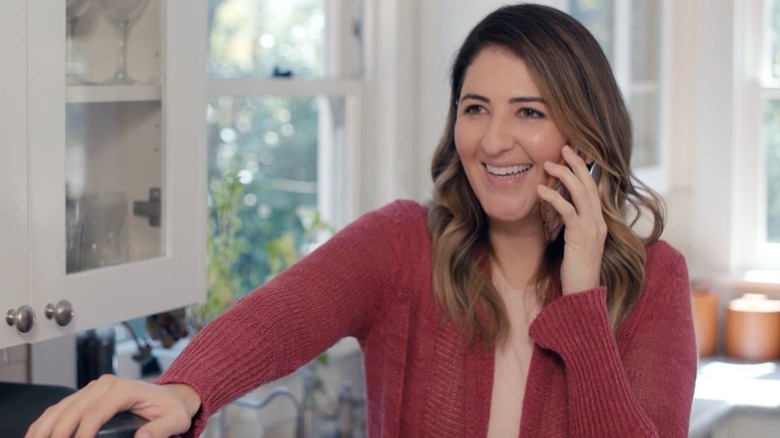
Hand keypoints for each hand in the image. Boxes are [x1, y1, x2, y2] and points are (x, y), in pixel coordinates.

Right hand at [25, 375, 200, 437]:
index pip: (96, 411)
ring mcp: (93, 389)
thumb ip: (160, 429)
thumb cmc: (171, 408)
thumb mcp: (174, 420)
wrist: (170, 396)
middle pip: (74, 409)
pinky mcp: (87, 395)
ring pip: (62, 407)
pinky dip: (48, 421)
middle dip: (59, 432)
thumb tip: (143, 437)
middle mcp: (105, 385)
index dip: (83, 431)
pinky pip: (62, 407)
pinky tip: (38, 433)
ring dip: (46, 426)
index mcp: (124, 389)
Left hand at [537, 145, 606, 293]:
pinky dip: (554, 198)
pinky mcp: (581, 236)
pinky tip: (540, 191)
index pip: (594, 188)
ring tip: (547, 164)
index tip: (574, 154)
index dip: (585, 170)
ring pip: (581, 193)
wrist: (582, 294)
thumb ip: (572, 224)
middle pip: (590, 184)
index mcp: (599, 221)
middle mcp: (599, 221)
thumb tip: (560, 210)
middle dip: (577, 163)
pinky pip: (568, 211)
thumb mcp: (575, 242)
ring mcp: (592, 228)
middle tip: (564, 147)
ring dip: (564, 175)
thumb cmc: (575, 270)